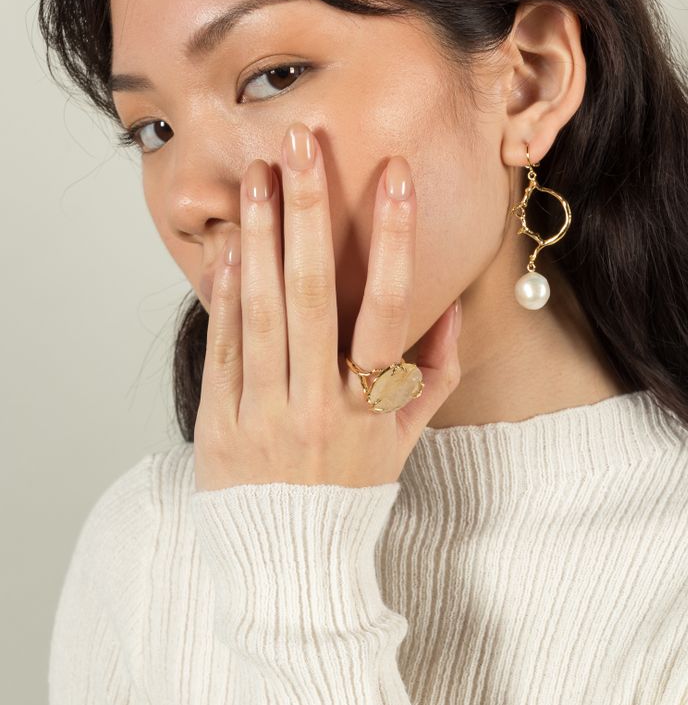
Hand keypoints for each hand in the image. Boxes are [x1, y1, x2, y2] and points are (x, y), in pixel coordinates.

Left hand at [194, 121, 461, 490]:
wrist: (289, 559)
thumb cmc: (354, 487)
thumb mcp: (406, 438)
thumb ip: (433, 372)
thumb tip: (449, 305)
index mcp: (372, 404)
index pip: (391, 307)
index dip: (397, 240)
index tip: (396, 176)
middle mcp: (320, 402)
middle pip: (315, 293)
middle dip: (310, 213)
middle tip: (300, 144)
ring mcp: (266, 411)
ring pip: (262, 310)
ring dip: (260, 237)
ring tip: (256, 176)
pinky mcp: (221, 419)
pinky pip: (224, 346)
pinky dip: (224, 294)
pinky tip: (228, 245)